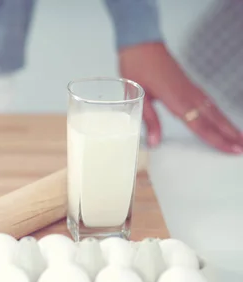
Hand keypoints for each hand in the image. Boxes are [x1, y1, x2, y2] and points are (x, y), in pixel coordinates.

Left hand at [118, 42, 241, 153]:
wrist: (140, 43)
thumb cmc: (137, 67)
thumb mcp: (139, 96)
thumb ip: (149, 120)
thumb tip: (154, 142)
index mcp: (176, 99)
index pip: (200, 125)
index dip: (216, 139)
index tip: (230, 149)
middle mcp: (188, 94)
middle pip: (213, 118)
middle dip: (229, 134)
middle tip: (242, 148)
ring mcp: (190, 88)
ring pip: (214, 110)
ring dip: (227, 124)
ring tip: (239, 138)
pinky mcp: (189, 84)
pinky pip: (208, 102)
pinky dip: (218, 113)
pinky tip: (222, 120)